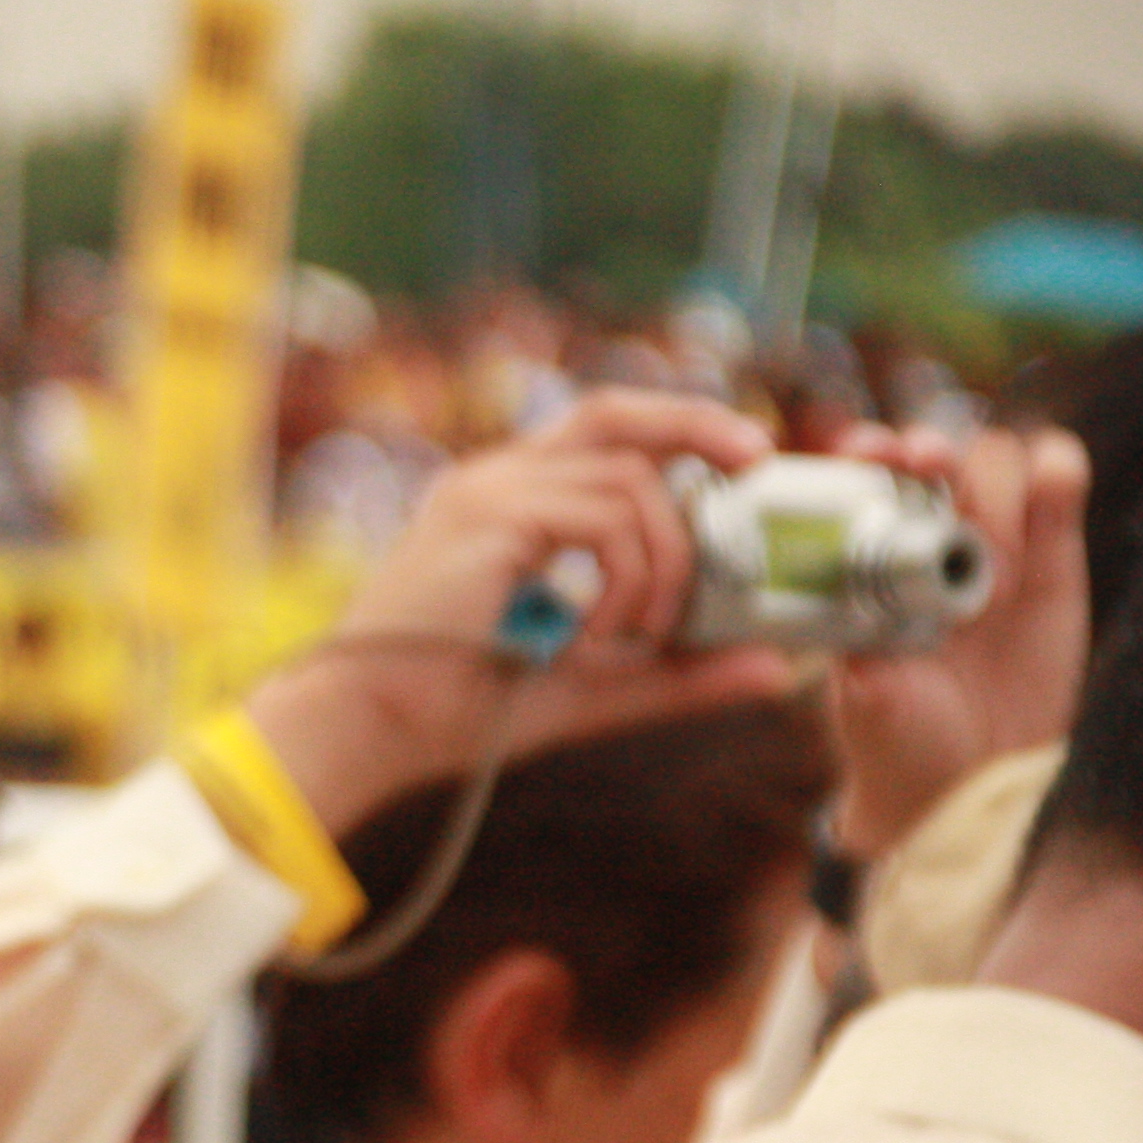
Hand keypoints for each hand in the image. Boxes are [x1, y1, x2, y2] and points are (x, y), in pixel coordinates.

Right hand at [248, 389, 798, 837]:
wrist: (364, 729)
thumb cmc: (453, 711)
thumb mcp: (591, 686)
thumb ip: (677, 673)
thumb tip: (777, 667)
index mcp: (504, 505)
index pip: (605, 435)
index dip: (680, 435)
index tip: (740, 471)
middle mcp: (492, 481)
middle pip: (615, 412)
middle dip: (698, 424)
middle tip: (757, 463)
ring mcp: (486, 493)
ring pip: (629, 480)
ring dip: (663, 558)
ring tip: (641, 631)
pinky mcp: (488, 518)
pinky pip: (603, 517)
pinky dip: (628, 573)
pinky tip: (599, 633)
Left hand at [828, 426, 1091, 860]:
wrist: (974, 776)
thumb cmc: (899, 738)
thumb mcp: (870, 703)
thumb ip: (862, 660)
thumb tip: (850, 627)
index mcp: (865, 566)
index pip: (863, 486)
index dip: (867, 456)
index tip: (870, 453)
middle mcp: (926, 540)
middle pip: (934, 456)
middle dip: (929, 448)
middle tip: (926, 464)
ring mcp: (992, 541)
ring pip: (997, 460)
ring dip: (995, 483)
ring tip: (995, 566)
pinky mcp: (1052, 552)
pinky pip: (1059, 486)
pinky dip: (1059, 471)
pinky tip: (1054, 495)